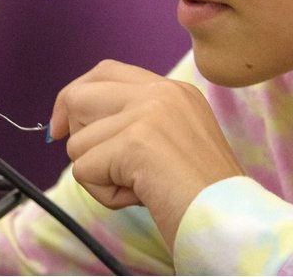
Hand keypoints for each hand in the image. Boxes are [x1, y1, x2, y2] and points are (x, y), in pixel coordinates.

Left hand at [49, 60, 242, 249]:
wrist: (232, 220)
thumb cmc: (203, 196)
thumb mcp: (173, 143)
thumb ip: (133, 124)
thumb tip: (72, 127)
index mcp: (173, 90)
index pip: (105, 71)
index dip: (76, 97)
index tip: (61, 127)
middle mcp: (161, 92)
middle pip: (79, 95)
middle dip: (76, 136)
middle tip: (102, 167)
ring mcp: (148, 113)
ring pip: (77, 142)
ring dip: (100, 176)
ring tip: (142, 188)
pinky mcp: (135, 141)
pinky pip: (83, 170)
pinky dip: (106, 194)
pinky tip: (142, 197)